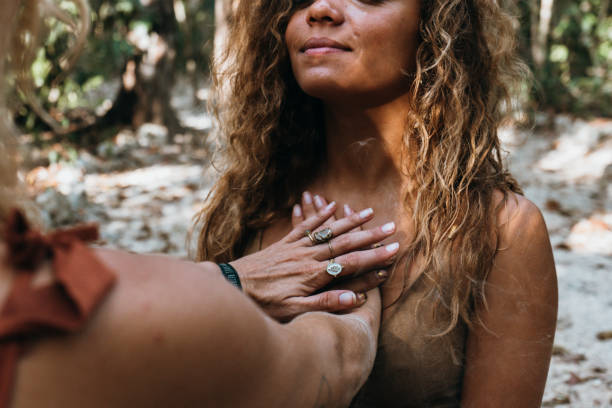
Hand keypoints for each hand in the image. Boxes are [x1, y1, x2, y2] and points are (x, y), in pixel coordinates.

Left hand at [230, 199, 397, 320]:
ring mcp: (295, 247)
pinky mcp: (283, 243)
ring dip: (349, 221)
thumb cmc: (263, 304)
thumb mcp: (294, 312)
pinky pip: (305, 226)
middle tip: (391, 227)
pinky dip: (319, 215)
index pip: (351, 263)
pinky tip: (330, 205)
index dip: (374, 257)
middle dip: (370, 235)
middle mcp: (308, 256)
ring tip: (368, 212)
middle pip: (344, 243)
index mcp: (314, 274)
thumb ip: (325, 303)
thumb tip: (355, 298)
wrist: (232, 287)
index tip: (394, 250)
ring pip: (327, 230)